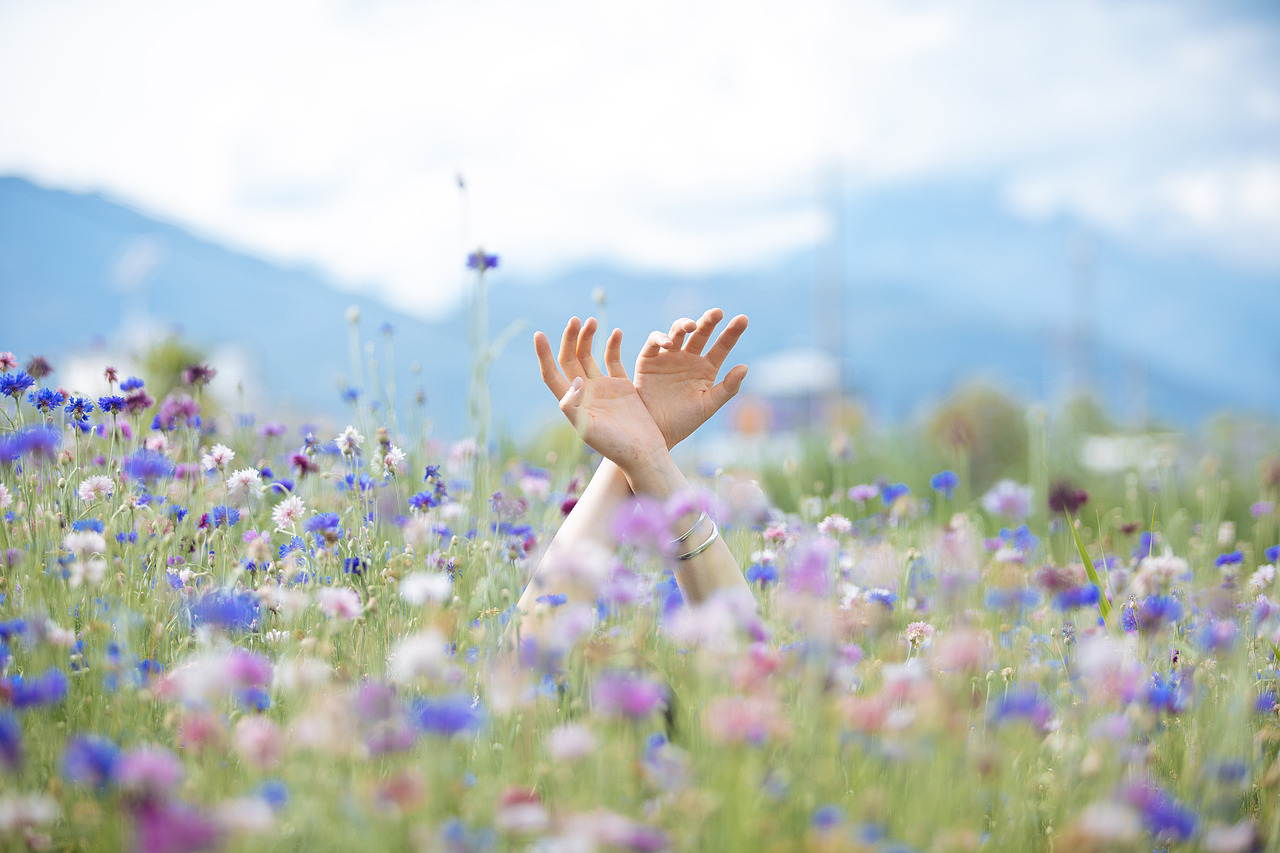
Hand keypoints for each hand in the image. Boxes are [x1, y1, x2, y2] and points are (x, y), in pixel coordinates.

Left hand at [535, 317, 667, 472]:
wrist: (643, 453)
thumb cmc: (615, 447)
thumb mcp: (590, 430)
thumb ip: (575, 407)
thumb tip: (573, 381)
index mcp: (572, 403)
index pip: (552, 374)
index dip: (543, 355)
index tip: (539, 334)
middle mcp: (584, 392)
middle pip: (570, 359)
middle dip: (569, 338)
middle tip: (575, 320)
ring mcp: (603, 387)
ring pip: (588, 355)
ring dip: (587, 337)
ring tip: (590, 320)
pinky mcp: (622, 385)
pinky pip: (614, 359)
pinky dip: (613, 344)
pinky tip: (616, 332)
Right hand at [633, 308, 748, 446]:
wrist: (655, 434)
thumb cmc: (684, 422)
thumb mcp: (708, 406)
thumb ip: (727, 388)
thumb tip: (745, 367)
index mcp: (707, 368)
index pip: (722, 345)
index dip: (732, 332)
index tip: (743, 319)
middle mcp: (689, 358)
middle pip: (701, 333)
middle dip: (708, 321)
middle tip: (717, 313)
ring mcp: (669, 357)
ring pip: (677, 333)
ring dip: (683, 325)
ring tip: (691, 326)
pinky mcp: (648, 361)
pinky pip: (653, 344)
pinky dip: (658, 338)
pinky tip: (667, 342)